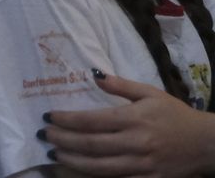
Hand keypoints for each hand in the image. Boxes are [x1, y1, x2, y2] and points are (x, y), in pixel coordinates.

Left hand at [42, 71, 214, 175]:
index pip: (91, 120)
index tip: (47, 116)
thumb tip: (94, 75)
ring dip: (72, 161)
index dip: (66, 119)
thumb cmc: (175, 115)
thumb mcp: (151, 93)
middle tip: (43, 136)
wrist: (206, 143)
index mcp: (134, 119)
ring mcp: (141, 165)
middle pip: (90, 144)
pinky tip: (79, 172)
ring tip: (54, 155)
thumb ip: (121, 85)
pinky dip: (96, 177)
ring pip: (99, 167)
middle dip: (62, 140)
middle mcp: (136, 143)